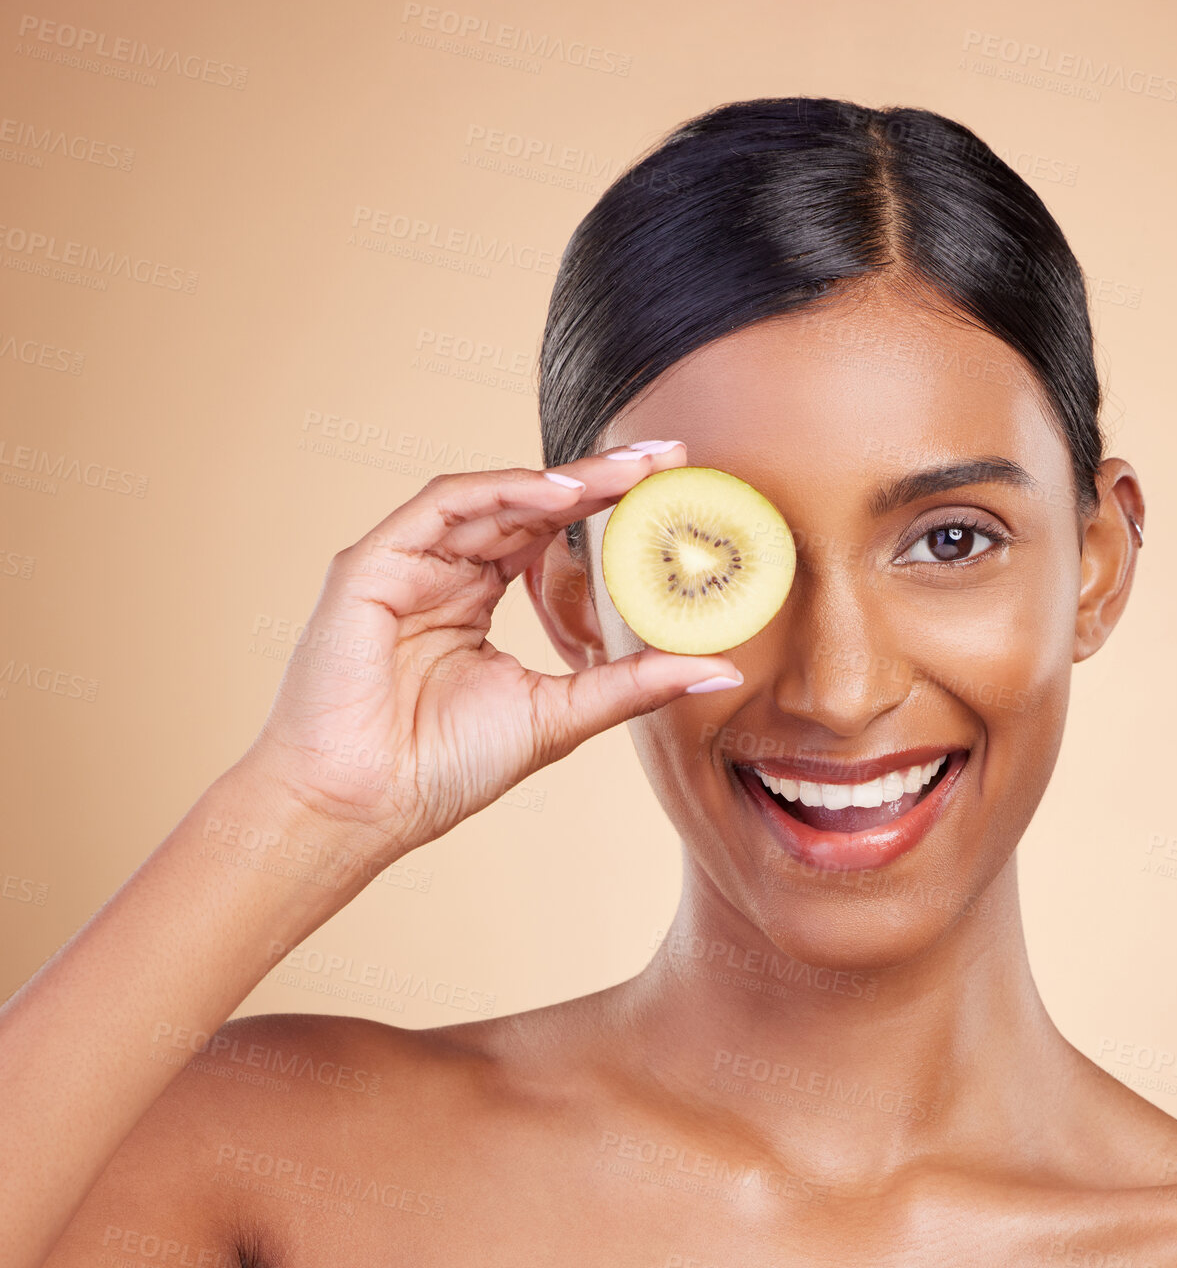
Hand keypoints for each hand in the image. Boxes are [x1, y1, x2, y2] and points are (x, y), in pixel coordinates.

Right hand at [237, 441, 740, 868]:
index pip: (546, 536)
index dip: (606, 509)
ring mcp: (403, 565)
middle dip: (598, 480)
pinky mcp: (370, 565)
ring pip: (491, 497)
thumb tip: (721, 668)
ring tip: (629, 471)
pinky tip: (560, 492)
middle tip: (667, 458)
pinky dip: (502, 491)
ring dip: (562, 480)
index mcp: (473, 600)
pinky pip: (443, 506)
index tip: (673, 489)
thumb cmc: (444, 768)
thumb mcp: (561, 714)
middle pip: (526, 506)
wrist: (364, 808)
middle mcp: (440, 573)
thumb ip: (633, 683)